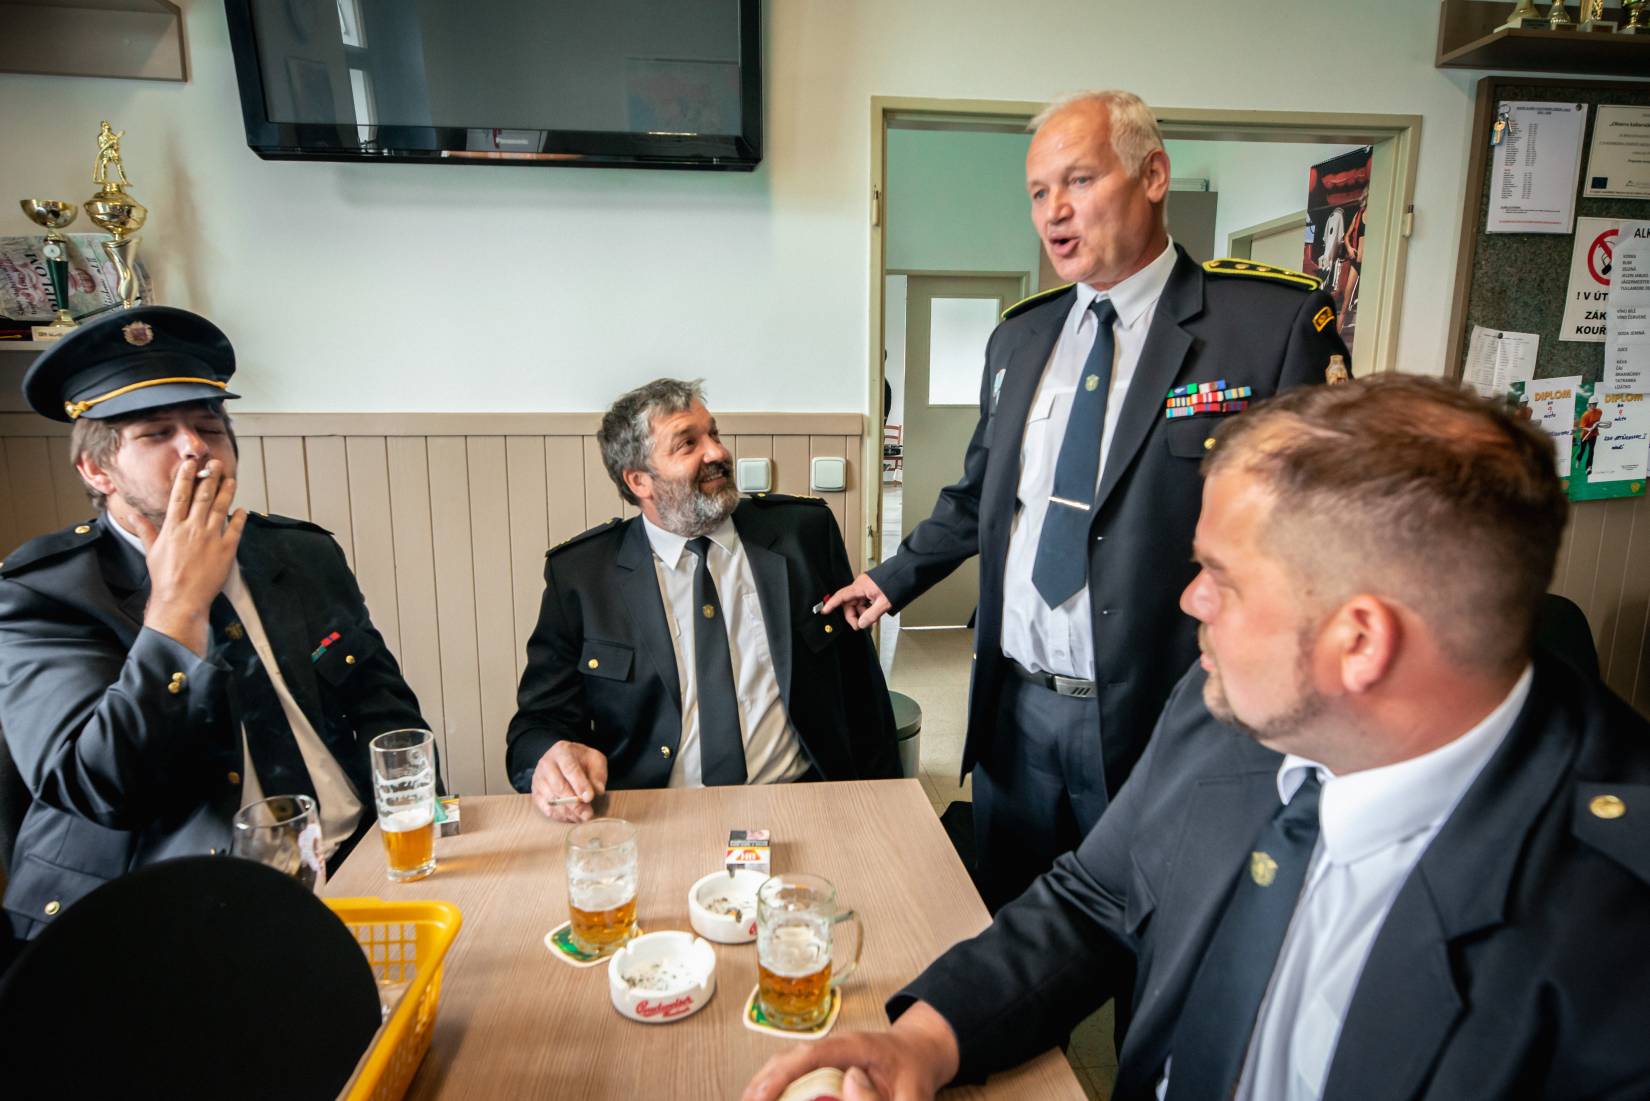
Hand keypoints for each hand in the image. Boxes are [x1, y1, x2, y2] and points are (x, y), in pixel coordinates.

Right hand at [137, 458, 245, 656]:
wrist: (180, 600)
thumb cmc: (165, 578)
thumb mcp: (151, 551)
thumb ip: (146, 530)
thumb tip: (134, 516)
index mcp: (173, 527)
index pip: (180, 496)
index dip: (187, 477)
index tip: (191, 464)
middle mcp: (192, 529)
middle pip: (203, 496)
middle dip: (211, 477)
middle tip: (217, 464)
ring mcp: (210, 538)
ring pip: (221, 508)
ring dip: (227, 491)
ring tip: (231, 478)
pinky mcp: (226, 550)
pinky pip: (235, 529)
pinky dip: (239, 517)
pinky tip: (242, 508)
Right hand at [531, 741, 607, 821]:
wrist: (564, 760)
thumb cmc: (581, 761)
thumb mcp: (595, 760)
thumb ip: (598, 774)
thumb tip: (597, 791)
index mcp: (561, 751)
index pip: (569, 768)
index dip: (580, 784)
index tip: (589, 798)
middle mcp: (546, 764)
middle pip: (558, 787)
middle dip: (575, 803)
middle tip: (588, 814)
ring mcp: (538, 779)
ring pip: (552, 800)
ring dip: (568, 812)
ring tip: (582, 817)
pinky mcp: (535, 793)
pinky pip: (546, 809)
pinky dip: (560, 816)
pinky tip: (572, 817)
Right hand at [742, 1003, 959, 1100]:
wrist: (917, 1053)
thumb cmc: (914, 1070)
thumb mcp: (914, 1093)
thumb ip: (883, 1099)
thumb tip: (849, 1087)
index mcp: (855, 1046)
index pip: (811, 1055)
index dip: (783, 1074)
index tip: (762, 1096)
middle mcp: (834, 1048)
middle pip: (788, 1059)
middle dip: (762, 1084)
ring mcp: (825, 1058)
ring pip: (784, 1068)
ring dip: (763, 1088)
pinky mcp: (821, 1071)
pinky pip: (792, 1078)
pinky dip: (774, 1091)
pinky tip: (764, 1100)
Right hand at [822, 572, 891, 629]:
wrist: (906, 575)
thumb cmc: (896, 583)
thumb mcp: (884, 603)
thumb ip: (871, 615)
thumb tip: (861, 624)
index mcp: (860, 586)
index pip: (841, 596)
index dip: (831, 604)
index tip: (825, 611)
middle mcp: (860, 586)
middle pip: (849, 603)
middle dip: (854, 616)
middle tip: (861, 626)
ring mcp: (865, 588)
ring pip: (857, 604)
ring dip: (863, 614)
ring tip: (873, 620)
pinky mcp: (870, 590)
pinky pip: (864, 601)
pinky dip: (867, 609)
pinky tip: (874, 614)